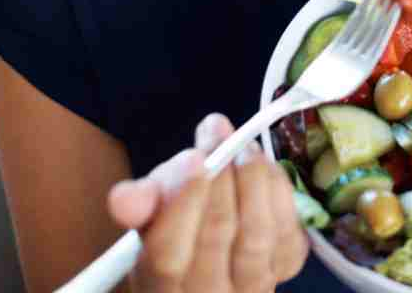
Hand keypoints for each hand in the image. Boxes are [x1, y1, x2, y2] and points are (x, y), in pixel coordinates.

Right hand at [106, 113, 309, 291]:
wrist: (214, 256)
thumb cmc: (175, 230)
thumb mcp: (150, 215)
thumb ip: (140, 203)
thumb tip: (123, 196)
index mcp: (160, 287)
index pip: (167, 252)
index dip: (183, 201)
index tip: (192, 157)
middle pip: (217, 234)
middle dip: (220, 177)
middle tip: (217, 135)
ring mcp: (249, 286)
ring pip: (256, 232)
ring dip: (252, 179)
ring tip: (242, 147)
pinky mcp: (285, 267)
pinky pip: (287, 229)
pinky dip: (278, 192)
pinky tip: (265, 169)